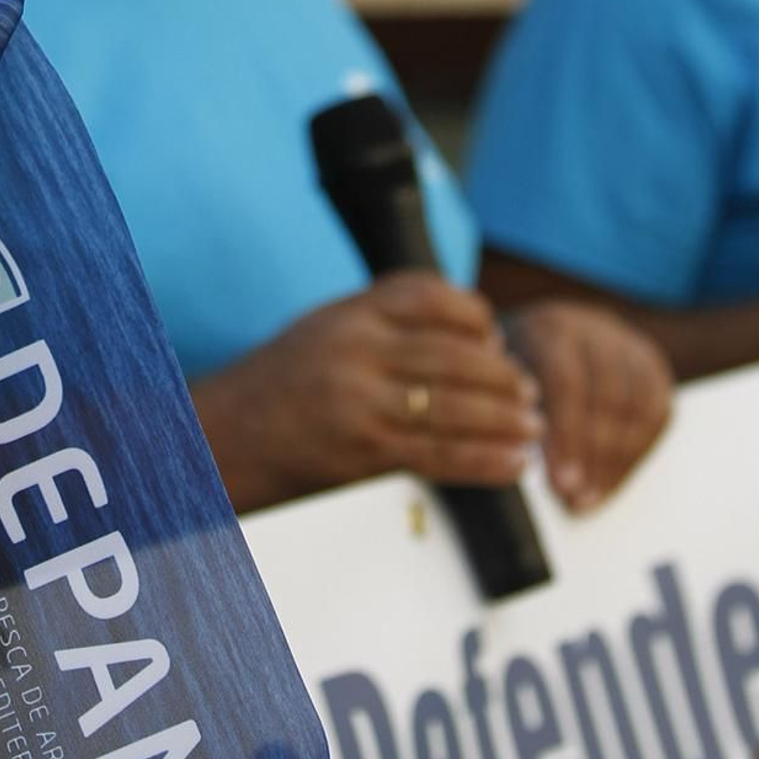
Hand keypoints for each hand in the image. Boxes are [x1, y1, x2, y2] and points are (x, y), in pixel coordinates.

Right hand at [196, 272, 543, 510]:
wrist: (226, 438)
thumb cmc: (278, 386)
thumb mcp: (324, 330)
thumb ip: (382, 324)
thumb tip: (463, 338)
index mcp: (349, 314)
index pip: (429, 296)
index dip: (474, 315)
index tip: (495, 335)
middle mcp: (357, 351)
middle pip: (455, 355)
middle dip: (504, 375)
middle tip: (530, 389)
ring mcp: (361, 402)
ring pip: (457, 406)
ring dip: (507, 419)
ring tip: (532, 426)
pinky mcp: (365, 452)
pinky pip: (443, 454)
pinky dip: (489, 461)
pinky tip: (514, 463)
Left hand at [504, 299, 671, 511]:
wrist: (550, 329)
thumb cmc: (517, 364)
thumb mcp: (503, 377)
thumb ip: (514, 411)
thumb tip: (523, 463)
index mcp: (552, 328)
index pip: (568, 383)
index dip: (568, 438)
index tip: (559, 483)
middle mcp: (596, 330)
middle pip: (608, 398)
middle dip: (594, 458)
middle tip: (576, 499)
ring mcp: (628, 345)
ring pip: (638, 408)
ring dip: (617, 463)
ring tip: (592, 498)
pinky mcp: (652, 364)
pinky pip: (658, 412)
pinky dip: (638, 452)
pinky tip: (613, 479)